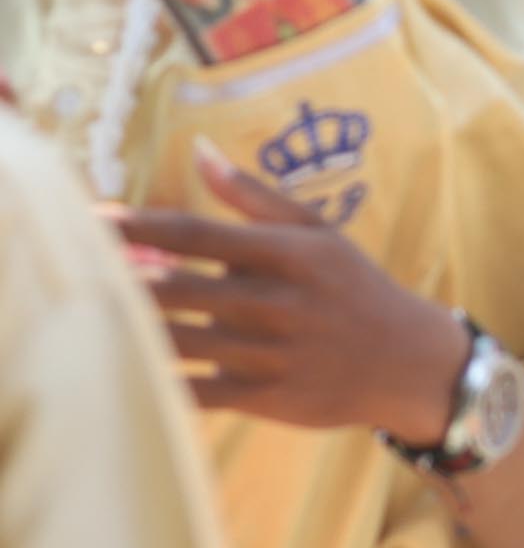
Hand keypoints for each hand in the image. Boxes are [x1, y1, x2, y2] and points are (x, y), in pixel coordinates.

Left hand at [115, 143, 469, 434]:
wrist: (410, 364)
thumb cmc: (354, 289)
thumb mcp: (319, 234)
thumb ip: (255, 196)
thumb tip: (199, 150)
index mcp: (292, 255)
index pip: (199, 235)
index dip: (140, 226)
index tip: (96, 219)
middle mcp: (282, 303)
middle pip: (178, 289)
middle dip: (125, 280)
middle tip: (88, 269)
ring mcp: (274, 354)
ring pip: (180, 341)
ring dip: (135, 327)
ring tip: (102, 313)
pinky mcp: (269, 397)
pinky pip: (197, 393)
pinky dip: (162, 380)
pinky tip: (135, 365)